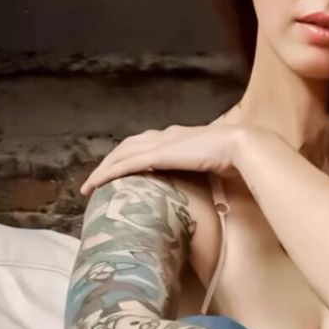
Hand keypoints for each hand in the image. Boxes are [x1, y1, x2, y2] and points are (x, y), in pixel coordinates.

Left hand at [79, 116, 244, 197]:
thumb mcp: (213, 165)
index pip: (145, 144)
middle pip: (127, 147)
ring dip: (102, 170)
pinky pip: (125, 165)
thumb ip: (203, 173)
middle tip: (95, 180)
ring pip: (121, 155)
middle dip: (109, 162)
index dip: (129, 157)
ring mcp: (159, 144)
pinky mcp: (157, 155)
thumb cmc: (234, 159)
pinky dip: (108, 174)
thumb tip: (208, 193)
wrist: (238, 147)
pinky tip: (97, 184)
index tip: (120, 171)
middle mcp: (164, 136)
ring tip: (89, 186)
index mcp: (177, 137)